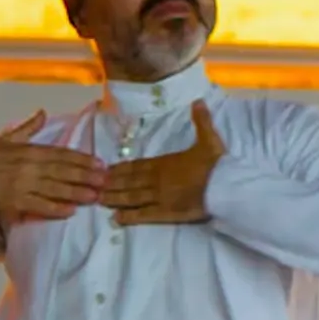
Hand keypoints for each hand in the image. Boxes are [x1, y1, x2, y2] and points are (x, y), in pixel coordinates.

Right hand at [0, 111, 107, 228]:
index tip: (101, 164)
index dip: (82, 159)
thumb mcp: (6, 140)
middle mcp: (26, 165)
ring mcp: (20, 184)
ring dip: (77, 192)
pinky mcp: (12, 201)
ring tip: (96, 196)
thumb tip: (42, 113)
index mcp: (27, 150)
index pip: (61, 154)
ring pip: (54, 188)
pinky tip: (71, 210)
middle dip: (86, 176)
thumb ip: (27, 129)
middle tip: (107, 181)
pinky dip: (55, 208)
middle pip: (62, 170)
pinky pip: (38, 205)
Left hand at [100, 100, 226, 225]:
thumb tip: (198, 101)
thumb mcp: (210, 139)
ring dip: (115, 198)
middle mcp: (157, 179)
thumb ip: (202, 121)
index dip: (121, 168)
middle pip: (129, 181)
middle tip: (94, 185)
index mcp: (165, 162)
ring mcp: (159, 197)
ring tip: (99, 200)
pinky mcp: (166, 213)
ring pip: (131, 197)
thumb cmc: (216, 164)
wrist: (224, 186)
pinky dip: (129, 217)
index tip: (107, 169)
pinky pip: (144, 215)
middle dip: (111, 183)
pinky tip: (116, 219)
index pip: (137, 165)